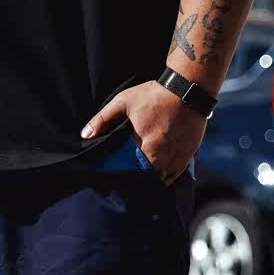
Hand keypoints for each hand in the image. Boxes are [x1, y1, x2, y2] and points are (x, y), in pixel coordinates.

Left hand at [81, 79, 205, 184]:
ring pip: (160, 180)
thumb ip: (103, 119)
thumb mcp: (124, 102)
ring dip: (149, 183)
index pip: (128, 171)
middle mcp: (161, 156)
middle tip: (124, 183)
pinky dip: (164, 180)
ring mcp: (176, 158)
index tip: (111, 180)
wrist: (189, 90)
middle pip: (144, 179)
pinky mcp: (186, 157)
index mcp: (144, 145)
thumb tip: (84, 135)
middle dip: (134, 182)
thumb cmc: (155, 95)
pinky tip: (156, 179)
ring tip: (139, 184)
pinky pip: (174, 176)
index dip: (119, 177)